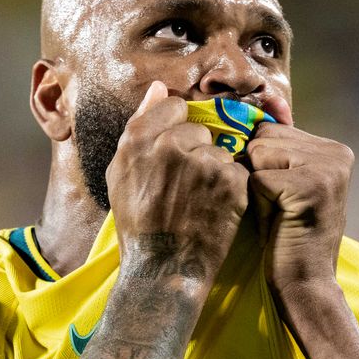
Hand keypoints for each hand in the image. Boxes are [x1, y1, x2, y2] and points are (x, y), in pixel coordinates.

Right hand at [107, 81, 250, 288]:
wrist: (162, 269)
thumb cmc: (138, 225)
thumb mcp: (121, 174)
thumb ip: (139, 126)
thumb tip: (158, 88)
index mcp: (140, 139)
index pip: (175, 107)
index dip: (178, 130)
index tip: (176, 156)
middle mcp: (172, 145)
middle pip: (199, 131)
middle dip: (197, 153)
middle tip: (186, 188)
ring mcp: (204, 162)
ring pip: (220, 151)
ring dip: (215, 172)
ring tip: (200, 202)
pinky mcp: (231, 181)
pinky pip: (237, 171)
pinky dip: (232, 189)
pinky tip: (216, 210)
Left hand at [246, 123, 354, 296]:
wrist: (305, 284)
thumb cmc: (286, 236)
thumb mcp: (283, 183)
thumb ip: (277, 147)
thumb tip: (259, 105)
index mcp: (334, 149)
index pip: (271, 129)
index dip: (261, 164)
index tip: (282, 195)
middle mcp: (337, 153)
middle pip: (262, 137)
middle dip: (258, 173)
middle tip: (281, 207)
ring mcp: (328, 167)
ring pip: (258, 152)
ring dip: (257, 187)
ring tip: (281, 213)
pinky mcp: (311, 184)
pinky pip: (257, 177)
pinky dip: (258, 202)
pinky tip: (280, 221)